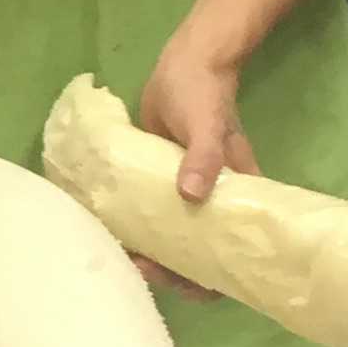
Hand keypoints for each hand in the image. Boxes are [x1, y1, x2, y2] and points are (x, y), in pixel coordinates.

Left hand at [135, 38, 258, 299]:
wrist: (184, 64)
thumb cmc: (203, 93)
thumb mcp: (207, 122)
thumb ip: (205, 155)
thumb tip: (193, 195)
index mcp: (234, 198)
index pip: (232, 254)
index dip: (212, 279)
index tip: (186, 281)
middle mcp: (211, 204)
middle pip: (198, 256)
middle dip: (173, 272)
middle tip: (141, 266)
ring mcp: (184, 194)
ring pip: (172, 239)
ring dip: (152, 253)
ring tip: (124, 253)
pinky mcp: (160, 182)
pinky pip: (151, 214)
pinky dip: (137, 228)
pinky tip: (113, 232)